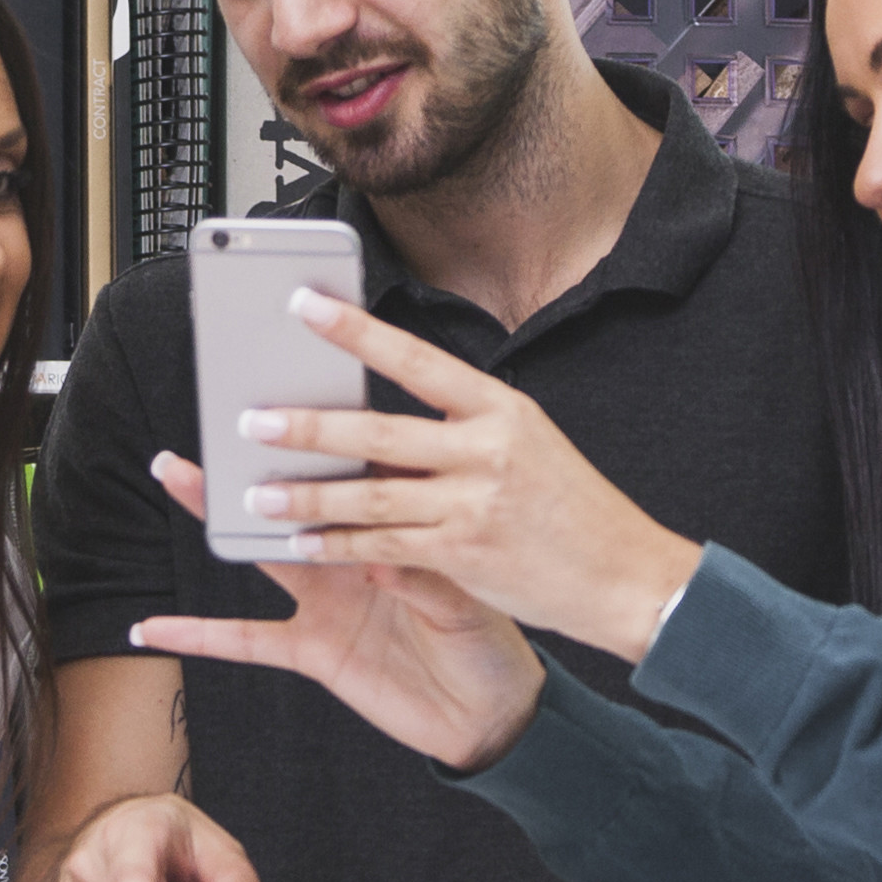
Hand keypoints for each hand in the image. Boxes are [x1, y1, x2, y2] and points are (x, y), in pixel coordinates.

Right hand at [128, 452, 549, 772]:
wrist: (492, 713)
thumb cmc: (493, 642)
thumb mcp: (469, 603)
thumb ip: (424, 578)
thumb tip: (380, 552)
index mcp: (401, 525)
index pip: (360, 466)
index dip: (334, 429)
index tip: (303, 384)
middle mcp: (355, 551)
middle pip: (301, 493)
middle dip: (263, 454)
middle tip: (224, 411)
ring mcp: (328, 598)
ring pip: (263, 548)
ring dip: (220, 514)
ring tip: (176, 474)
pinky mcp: (312, 649)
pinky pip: (246, 641)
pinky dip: (199, 635)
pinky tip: (156, 626)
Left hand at [228, 289, 706, 659]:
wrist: (627, 576)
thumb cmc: (572, 509)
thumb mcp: (528, 446)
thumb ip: (459, 432)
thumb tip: (377, 426)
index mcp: (502, 409)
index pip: (417, 359)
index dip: (357, 331)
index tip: (305, 305)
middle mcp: (488, 450)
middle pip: (381, 430)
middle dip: (311, 425)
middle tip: (254, 418)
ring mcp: (475, 504)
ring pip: (372, 494)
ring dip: (309, 493)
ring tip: (257, 490)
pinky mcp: (464, 555)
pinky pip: (384, 547)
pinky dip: (338, 543)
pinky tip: (302, 540)